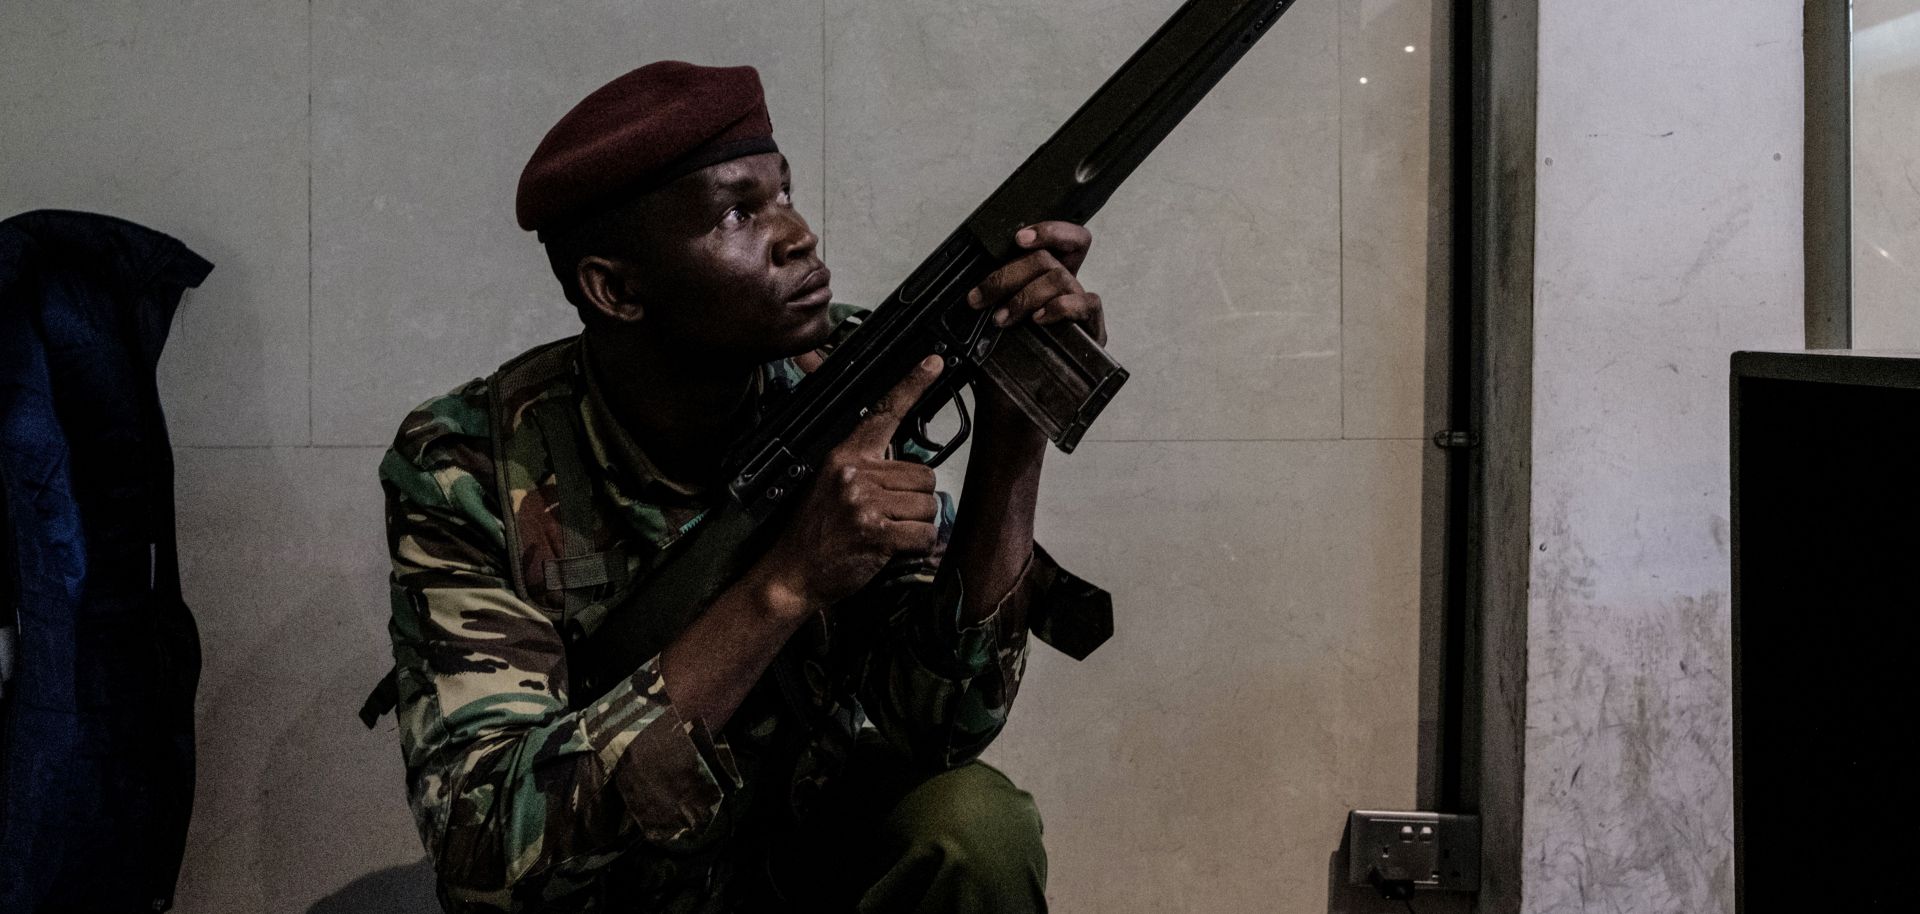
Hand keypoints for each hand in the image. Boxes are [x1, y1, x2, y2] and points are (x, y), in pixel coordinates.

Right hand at [751, 355, 944, 617]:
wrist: (790, 574)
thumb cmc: (814, 534)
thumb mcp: (831, 486)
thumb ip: (866, 468)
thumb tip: (906, 463)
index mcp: (844, 456)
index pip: (883, 413)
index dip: (912, 385)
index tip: (933, 361)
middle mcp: (854, 473)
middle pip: (925, 474)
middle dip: (915, 500)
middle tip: (886, 517)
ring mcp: (864, 501)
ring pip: (929, 506)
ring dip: (916, 525)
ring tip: (884, 533)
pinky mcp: (875, 530)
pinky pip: (924, 534)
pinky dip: (916, 547)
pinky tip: (890, 549)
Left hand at [964, 221, 1106, 345]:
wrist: (1031, 397)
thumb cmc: (1018, 356)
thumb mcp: (1003, 319)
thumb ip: (998, 296)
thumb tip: (975, 287)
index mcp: (1050, 278)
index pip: (1065, 239)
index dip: (1048, 231)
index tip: (1017, 239)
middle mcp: (1069, 286)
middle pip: (1047, 259)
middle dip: (1008, 276)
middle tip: (980, 298)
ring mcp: (1082, 305)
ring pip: (1059, 278)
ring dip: (1024, 296)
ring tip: (1002, 318)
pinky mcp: (1093, 327)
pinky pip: (1085, 304)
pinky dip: (1058, 308)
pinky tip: (1038, 320)